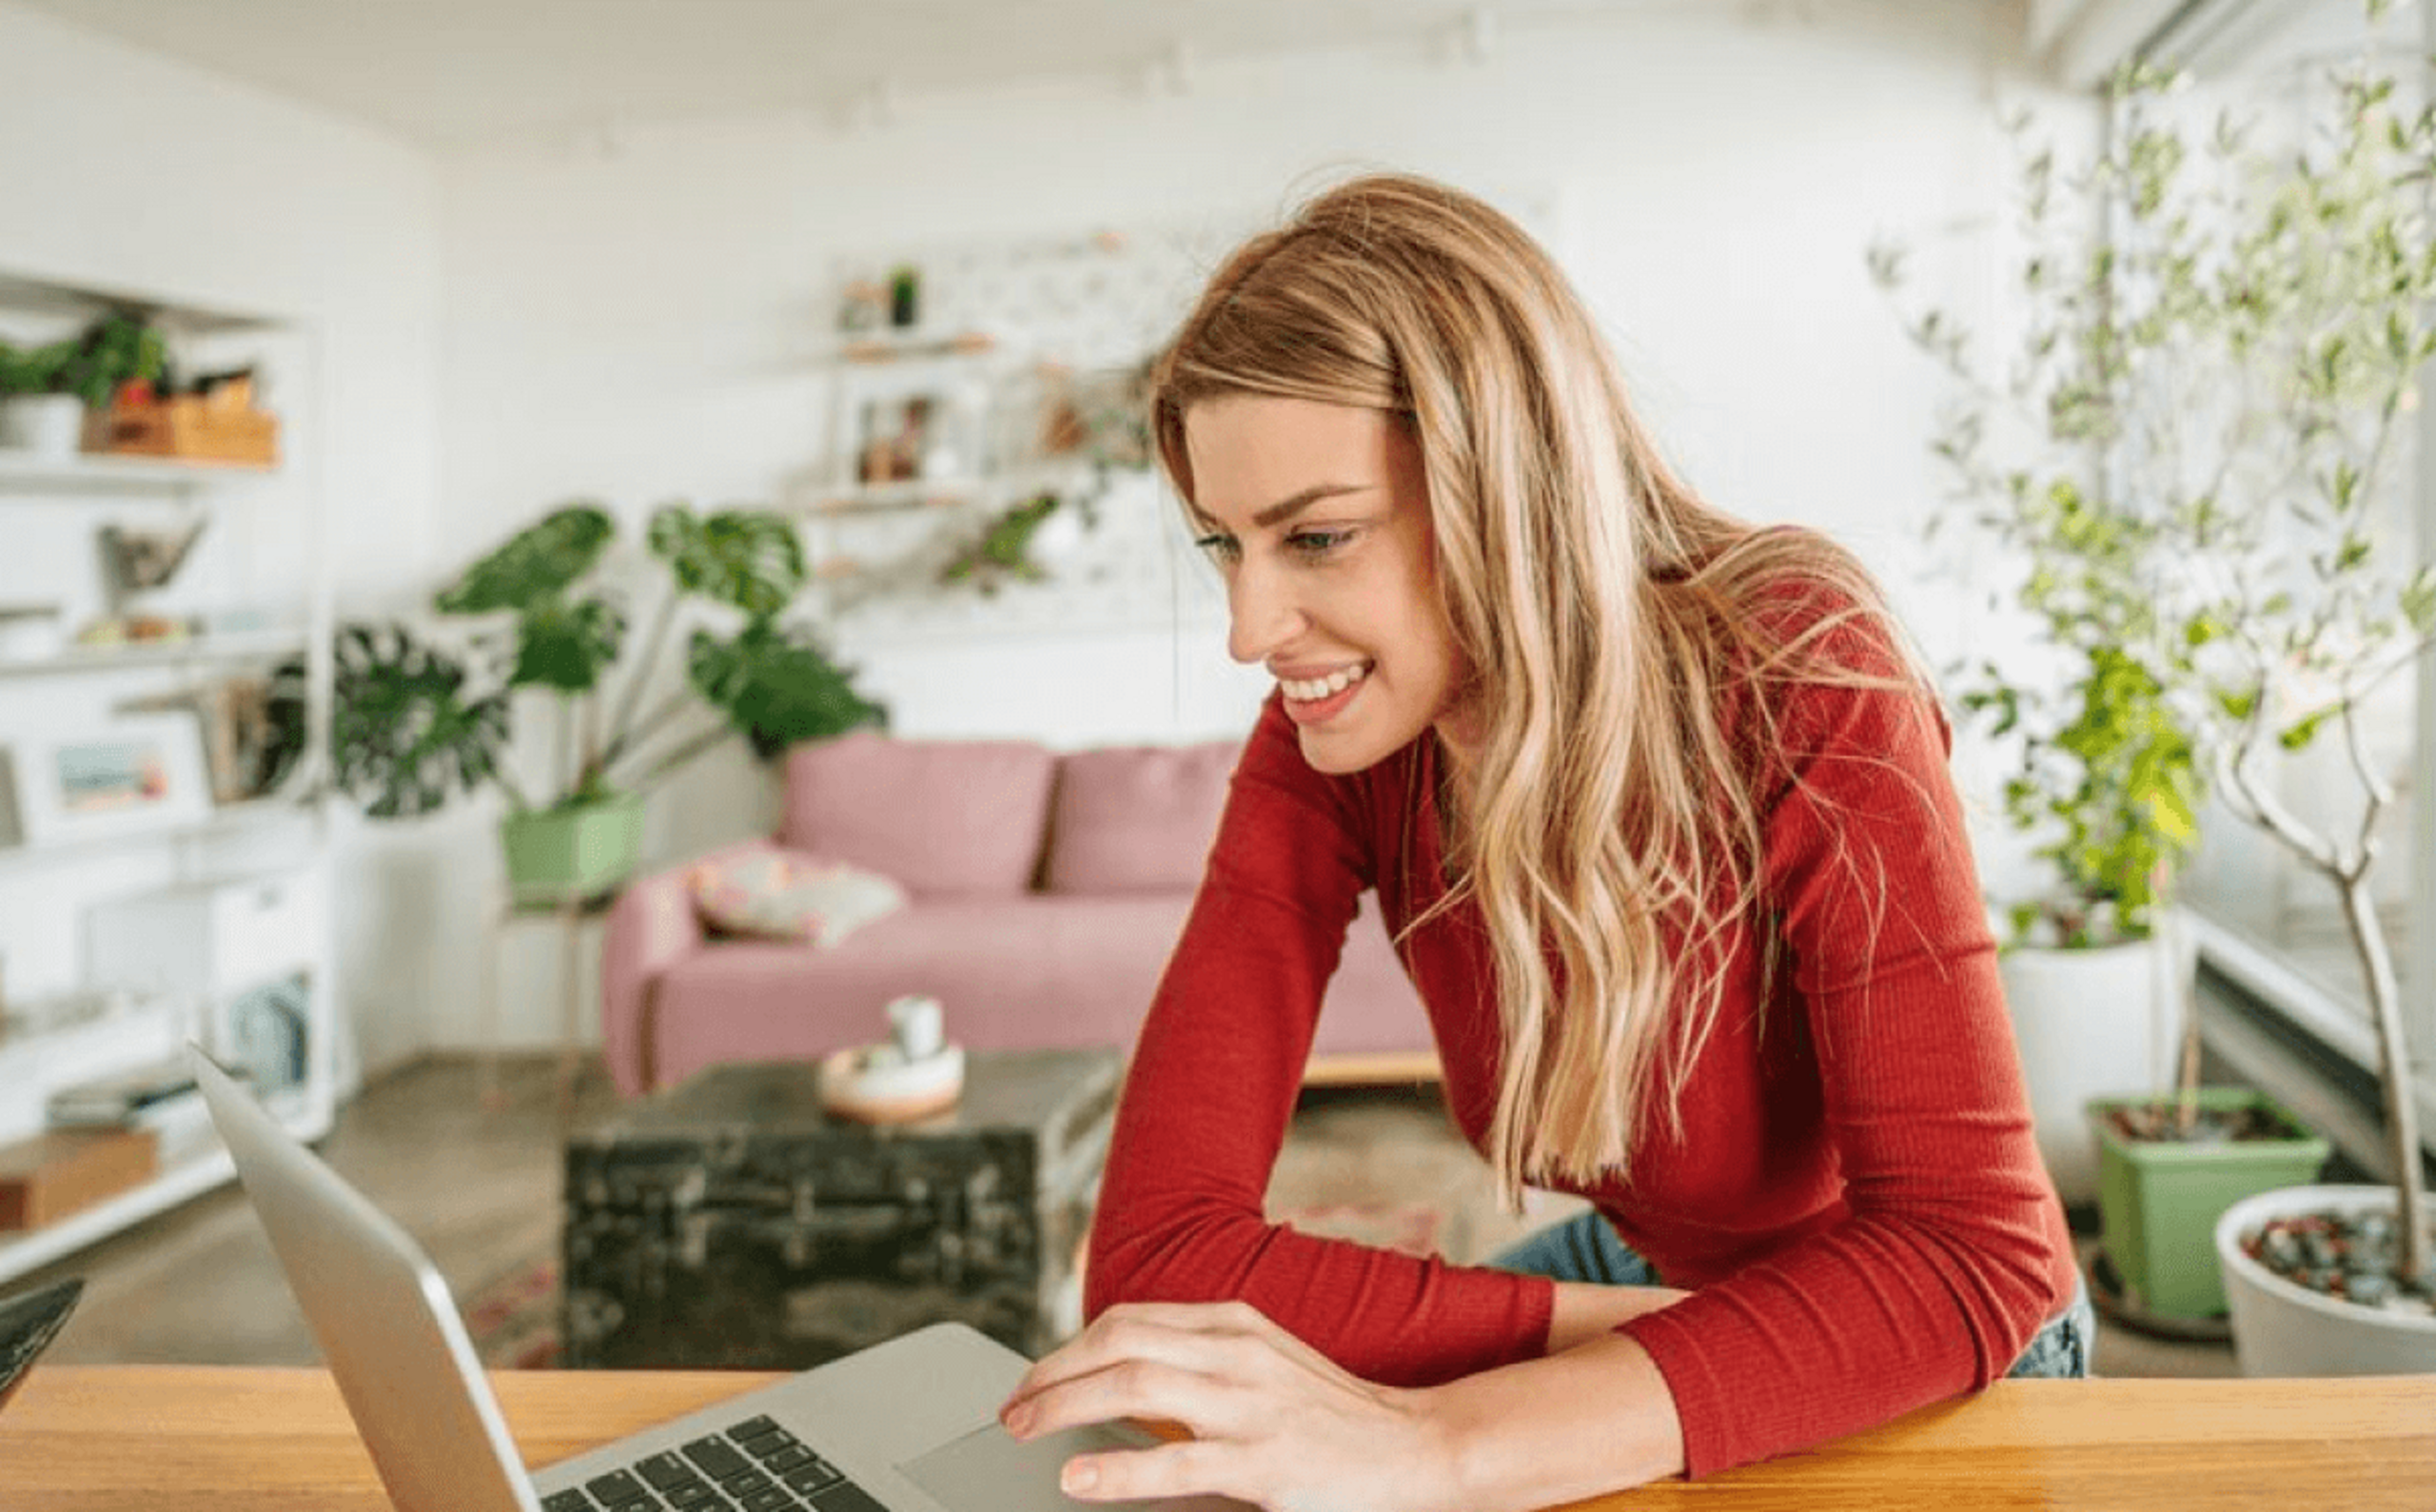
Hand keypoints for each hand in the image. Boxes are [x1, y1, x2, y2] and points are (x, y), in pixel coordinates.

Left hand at [998, 1299, 1461, 1511]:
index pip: (1129, 1320)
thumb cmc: (1336, 1416)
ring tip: (1022, 1430)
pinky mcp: (1264, 1463)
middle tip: (1011, 1407)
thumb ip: (1204, 1362)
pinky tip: (1077, 1474)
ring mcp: (1251, 1407)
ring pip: (1134, 1385)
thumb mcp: (1267, 1365)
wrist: (1419, 1450)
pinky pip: (1175, 1463)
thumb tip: (1124, 1378)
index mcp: (1235, 1325)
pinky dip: (1116, 1467)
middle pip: (1118, 1341)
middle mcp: (1237, 1354)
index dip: (1070, 1347)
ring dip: (1064, 1404)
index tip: (1034, 1378)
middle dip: (1052, 1372)